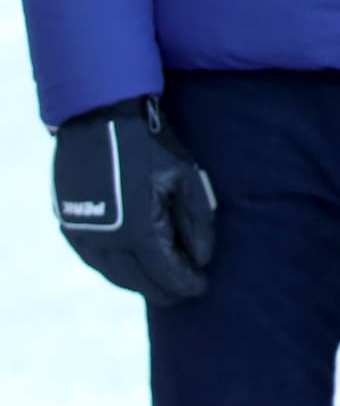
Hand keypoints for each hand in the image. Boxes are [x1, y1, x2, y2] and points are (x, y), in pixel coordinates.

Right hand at [54, 96, 216, 305]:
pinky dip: (119, 268)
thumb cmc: (148, 144)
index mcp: (137, 231)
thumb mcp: (184, 177)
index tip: (203, 286)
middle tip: (186, 287)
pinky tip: (135, 265)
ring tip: (164, 279)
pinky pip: (97, 262)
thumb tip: (203, 260)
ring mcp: (83, 237)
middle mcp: (106, 243)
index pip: (166, 274)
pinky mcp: (70, 228)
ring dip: (141, 281)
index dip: (186, 284)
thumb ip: (197, 221)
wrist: (100, 117)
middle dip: (167, 288)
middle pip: (140, 282)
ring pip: (116, 276)